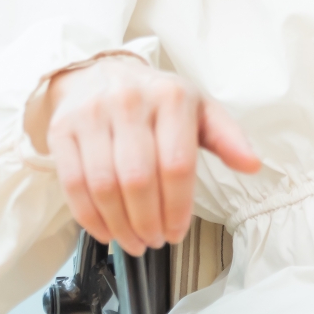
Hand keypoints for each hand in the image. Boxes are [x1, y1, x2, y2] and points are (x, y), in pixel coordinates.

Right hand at [30, 55, 260, 254]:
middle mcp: (130, 102)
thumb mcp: (199, 109)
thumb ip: (227, 137)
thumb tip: (252, 165)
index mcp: (172, 97)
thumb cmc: (157, 99)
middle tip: (155, 242)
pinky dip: (89, 217)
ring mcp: (92, 115)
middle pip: (139, 178)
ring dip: (119, 224)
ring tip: (133, 242)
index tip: (178, 232)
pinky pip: (73, 183)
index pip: (177, 164)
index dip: (177, 206)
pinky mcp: (61, 130)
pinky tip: (105, 231)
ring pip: (103, 185)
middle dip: (148, 221)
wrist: (100, 72)